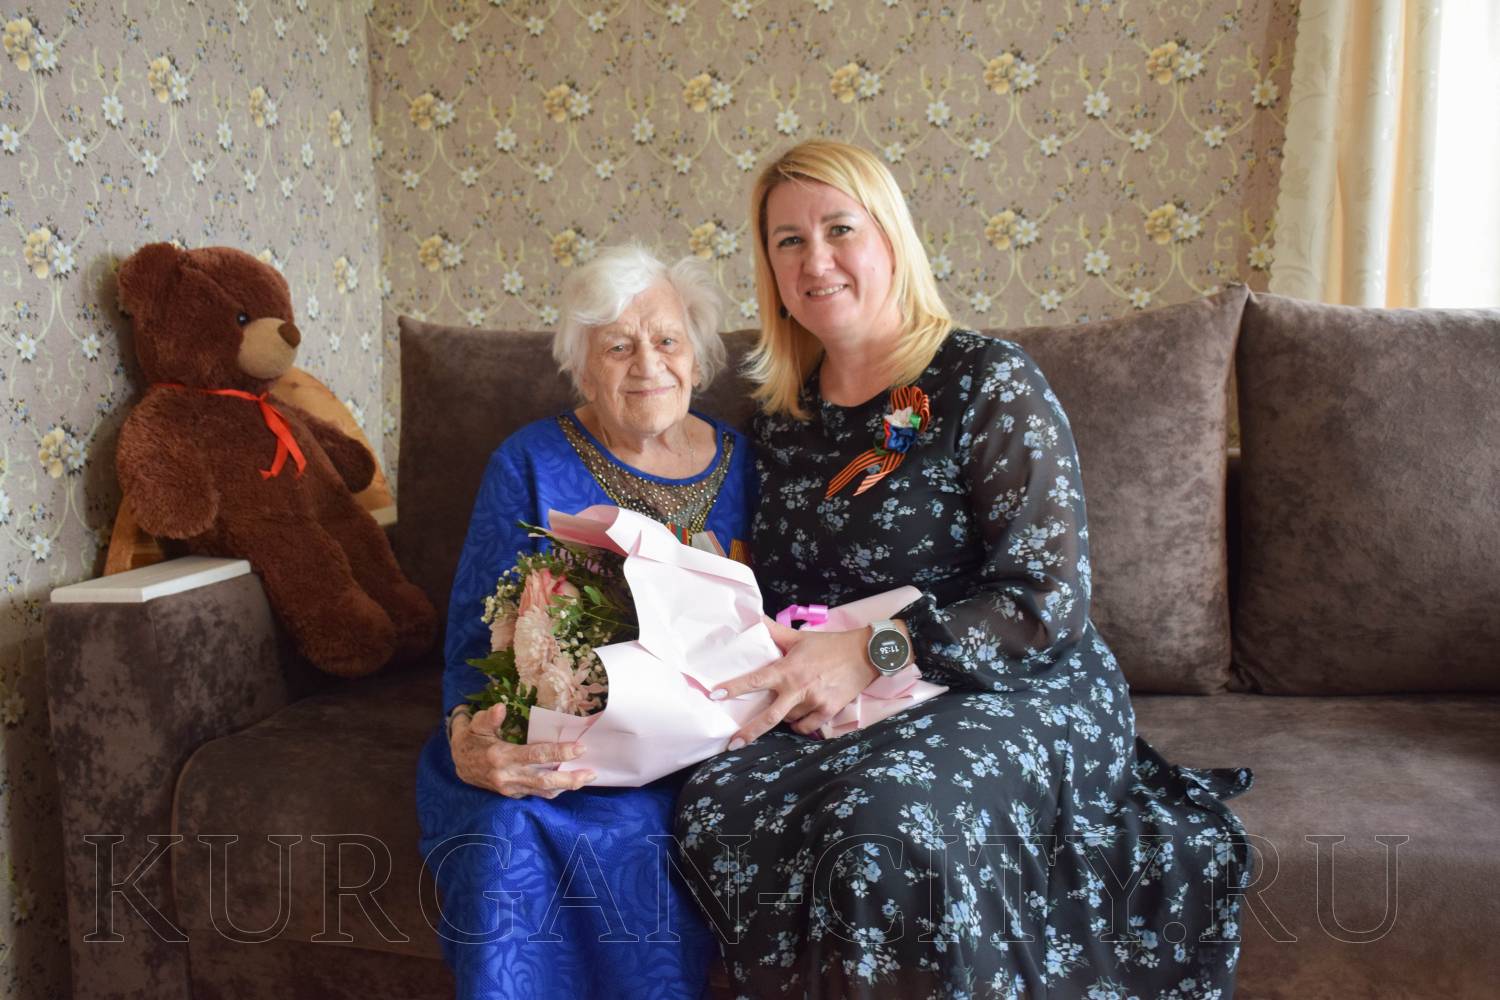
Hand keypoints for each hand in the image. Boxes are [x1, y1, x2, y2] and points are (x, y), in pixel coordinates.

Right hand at [449, 704, 596, 798]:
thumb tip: (500, 708)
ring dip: (566, 787)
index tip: (580, 748)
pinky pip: (537, 794)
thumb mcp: (476, 725)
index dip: (559, 753)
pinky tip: (568, 782)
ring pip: (543, 792)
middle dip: (570, 779)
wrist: (458, 764)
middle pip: (544, 781)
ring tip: (586, 779)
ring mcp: (511, 788)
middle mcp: (508, 776)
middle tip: (591, 773)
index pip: (536, 756)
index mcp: (501, 756)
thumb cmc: (472, 740)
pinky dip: (554, 790)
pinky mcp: (513, 794)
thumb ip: (489, 718)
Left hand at [712, 621, 877, 747]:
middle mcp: (798, 688)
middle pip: (769, 717)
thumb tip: (754, 619)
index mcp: (787, 669)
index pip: (755, 680)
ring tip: (787, 705)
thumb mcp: (799, 637)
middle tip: (732, 743)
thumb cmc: (829, 645)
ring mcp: (814, 702)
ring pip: (788, 721)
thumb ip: (774, 632)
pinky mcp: (828, 712)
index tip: (715, 695)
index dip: (734, 688)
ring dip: (783, 718)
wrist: (865, 654)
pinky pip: (806, 727)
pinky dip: (799, 724)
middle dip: (749, 732)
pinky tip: (800, 714)